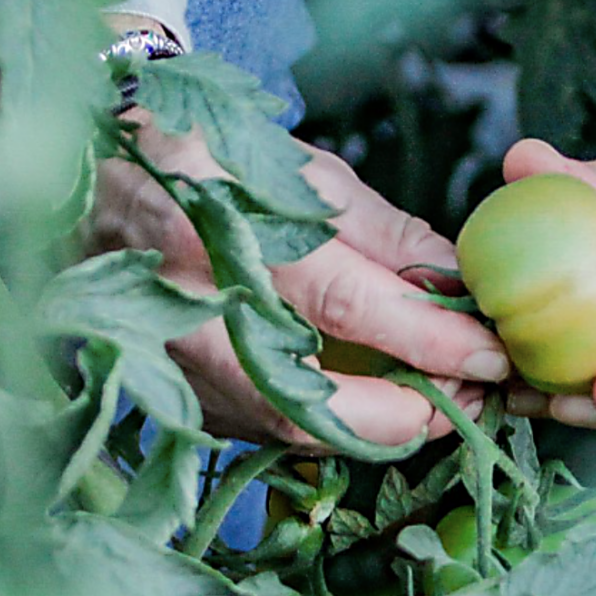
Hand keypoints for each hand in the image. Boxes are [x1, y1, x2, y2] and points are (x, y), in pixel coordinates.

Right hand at [88, 107, 507, 453]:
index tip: (493, 353)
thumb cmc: (213, 164)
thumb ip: (384, 234)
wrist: (102, 187)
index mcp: (229, 236)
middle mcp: (197, 314)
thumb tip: (457, 280)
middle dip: (413, 411)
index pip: (349, 307)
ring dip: (383, 428)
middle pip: (319, 402)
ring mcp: (182, 368)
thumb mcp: (303, 174)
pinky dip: (339, 425)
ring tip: (441, 395)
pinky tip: (380, 399)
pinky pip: (275, 431)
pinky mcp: (185, 398)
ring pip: (299, 431)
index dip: (431, 337)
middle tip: (471, 391)